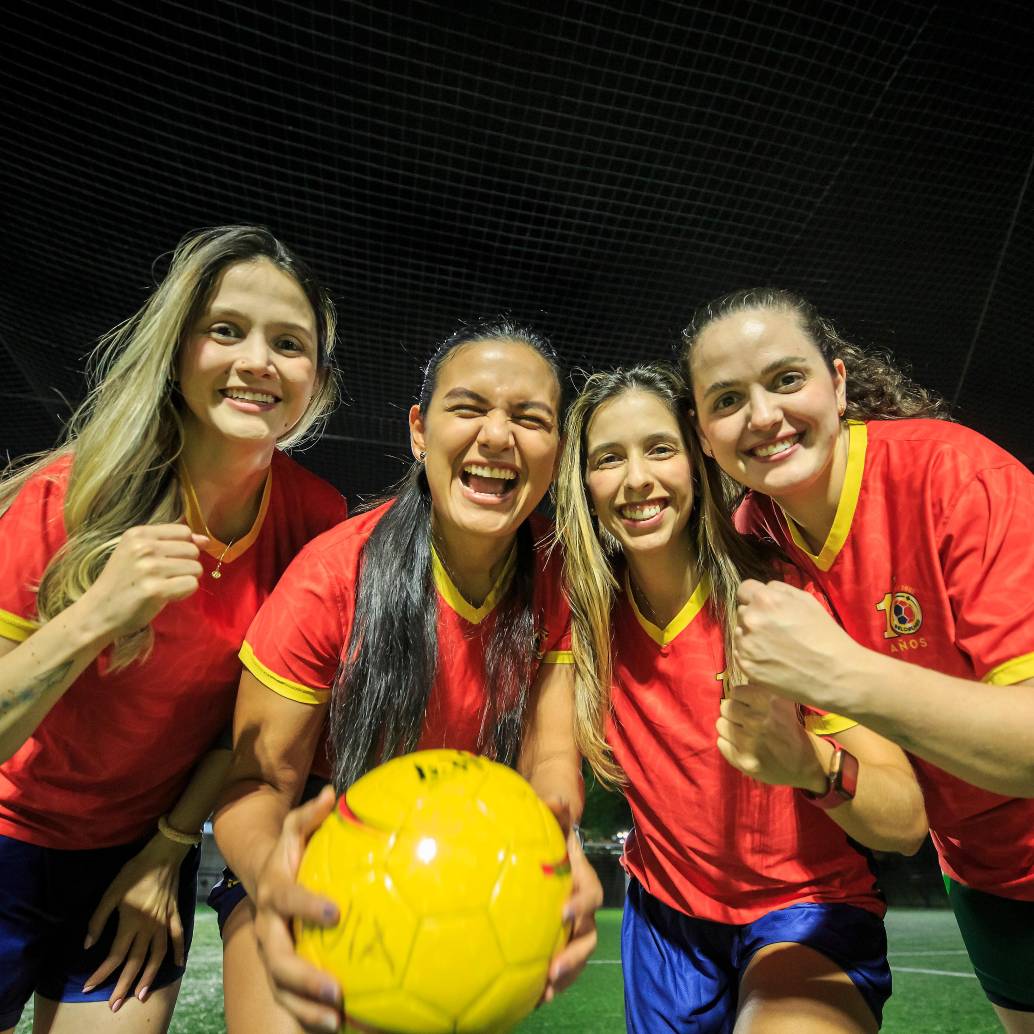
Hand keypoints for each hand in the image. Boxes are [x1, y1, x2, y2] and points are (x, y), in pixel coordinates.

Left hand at [82, 833, 188, 1009]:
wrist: (164, 854)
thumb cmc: (134, 871)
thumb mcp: (110, 892)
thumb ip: (98, 919)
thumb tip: (88, 945)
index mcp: (131, 922)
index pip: (115, 956)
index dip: (101, 974)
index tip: (89, 987)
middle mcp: (149, 927)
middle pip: (136, 962)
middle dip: (124, 985)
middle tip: (114, 1005)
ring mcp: (165, 922)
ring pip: (158, 956)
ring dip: (149, 977)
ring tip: (141, 995)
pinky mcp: (175, 915)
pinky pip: (179, 937)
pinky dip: (179, 951)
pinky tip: (178, 965)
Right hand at [83, 524, 206, 639]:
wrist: (98, 611)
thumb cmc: (121, 582)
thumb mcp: (138, 554)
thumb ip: (171, 543)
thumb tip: (206, 540)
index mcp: (138, 534)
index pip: (184, 532)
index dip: (184, 548)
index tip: (169, 560)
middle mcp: (144, 547)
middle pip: (192, 550)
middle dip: (186, 565)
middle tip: (165, 577)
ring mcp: (150, 568)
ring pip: (195, 568)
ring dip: (185, 580)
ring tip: (164, 586)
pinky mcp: (156, 590)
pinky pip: (191, 585)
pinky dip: (183, 593)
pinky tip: (165, 596)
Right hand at [253, 785, 342, 1033]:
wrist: (263, 879)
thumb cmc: (290, 853)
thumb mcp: (295, 829)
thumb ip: (310, 815)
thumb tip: (332, 793)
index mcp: (274, 891)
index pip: (287, 899)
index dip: (307, 906)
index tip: (337, 912)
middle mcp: (267, 928)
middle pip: (277, 958)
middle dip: (304, 977)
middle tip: (335, 989)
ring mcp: (271, 954)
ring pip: (282, 989)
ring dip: (306, 1008)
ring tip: (336, 1020)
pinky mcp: (281, 975)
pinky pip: (292, 1003)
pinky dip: (312, 1018)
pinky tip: (344, 1025)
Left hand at [541, 800, 601, 1002]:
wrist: (548, 846)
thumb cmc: (549, 832)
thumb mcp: (552, 818)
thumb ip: (555, 810)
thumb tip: (556, 799)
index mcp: (582, 879)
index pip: (589, 894)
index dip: (580, 905)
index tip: (562, 913)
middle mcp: (581, 907)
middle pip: (586, 935)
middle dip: (574, 956)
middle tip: (553, 970)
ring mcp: (571, 926)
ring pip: (575, 955)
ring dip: (563, 976)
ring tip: (542, 993)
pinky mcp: (557, 939)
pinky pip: (558, 963)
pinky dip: (547, 981)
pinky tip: (526, 996)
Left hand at [716, 684, 827, 791]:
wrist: (805, 764)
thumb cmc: (791, 728)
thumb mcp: (784, 701)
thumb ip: (763, 686)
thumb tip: (745, 672)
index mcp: (769, 702)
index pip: (736, 692)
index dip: (740, 698)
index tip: (747, 705)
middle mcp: (758, 721)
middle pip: (726, 707)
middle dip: (733, 712)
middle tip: (743, 719)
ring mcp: (750, 743)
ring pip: (721, 725)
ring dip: (729, 727)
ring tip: (742, 732)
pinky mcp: (743, 761)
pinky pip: (721, 743)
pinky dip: (728, 743)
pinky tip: (741, 745)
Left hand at [733, 579, 858, 708]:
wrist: (835, 674)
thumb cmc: (825, 635)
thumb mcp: (806, 600)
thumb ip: (780, 590)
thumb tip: (763, 590)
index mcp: (765, 599)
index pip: (744, 590)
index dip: (755, 598)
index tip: (765, 608)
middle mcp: (751, 619)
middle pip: (742, 611)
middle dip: (755, 617)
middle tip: (776, 631)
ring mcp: (746, 644)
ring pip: (740, 633)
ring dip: (751, 637)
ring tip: (776, 647)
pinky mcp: (745, 665)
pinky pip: (740, 653)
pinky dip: (752, 655)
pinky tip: (772, 660)